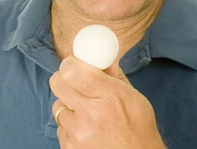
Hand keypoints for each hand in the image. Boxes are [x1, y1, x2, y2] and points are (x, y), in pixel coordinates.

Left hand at [50, 56, 165, 148]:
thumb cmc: (139, 130)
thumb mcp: (134, 97)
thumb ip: (112, 76)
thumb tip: (100, 56)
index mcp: (108, 97)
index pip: (71, 70)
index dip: (70, 64)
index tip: (74, 64)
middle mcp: (90, 115)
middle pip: (58, 83)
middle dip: (64, 79)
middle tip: (74, 82)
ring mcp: (77, 134)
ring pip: (58, 106)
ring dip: (69, 106)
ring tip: (88, 114)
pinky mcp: (69, 148)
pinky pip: (60, 127)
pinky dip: (70, 126)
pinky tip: (87, 130)